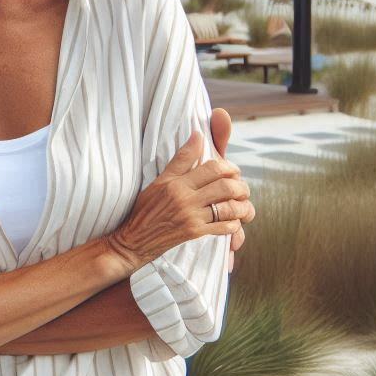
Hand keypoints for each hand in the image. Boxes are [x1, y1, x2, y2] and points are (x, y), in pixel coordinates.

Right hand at [101, 126, 251, 272]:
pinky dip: (234, 224)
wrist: (132, 240)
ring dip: (242, 206)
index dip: (229, 167)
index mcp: (177, 183)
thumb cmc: (145, 209)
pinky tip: (233, 221)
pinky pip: (223, 228)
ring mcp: (191, 218)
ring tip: (242, 204)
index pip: (213, 168)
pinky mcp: (194, 234)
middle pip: (225, 186)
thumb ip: (182, 159)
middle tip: (242, 188)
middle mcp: (185, 199)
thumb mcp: (160, 180)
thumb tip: (198, 135)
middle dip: (241, 186)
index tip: (232, 170)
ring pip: (228, 208)